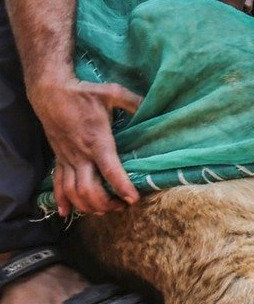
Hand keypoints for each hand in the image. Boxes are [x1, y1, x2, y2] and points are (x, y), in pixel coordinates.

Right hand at [28, 78, 141, 216]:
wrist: (50, 91)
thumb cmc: (83, 92)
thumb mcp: (112, 92)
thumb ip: (134, 101)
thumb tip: (154, 105)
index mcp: (97, 140)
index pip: (110, 169)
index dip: (122, 186)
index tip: (133, 199)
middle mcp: (80, 154)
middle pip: (89, 189)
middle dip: (106, 203)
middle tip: (123, 206)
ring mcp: (67, 158)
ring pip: (73, 192)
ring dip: (87, 206)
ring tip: (104, 211)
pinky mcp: (58, 159)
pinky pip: (57, 184)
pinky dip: (62, 200)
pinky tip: (67, 212)